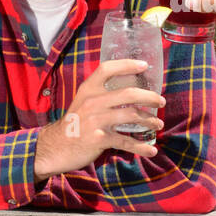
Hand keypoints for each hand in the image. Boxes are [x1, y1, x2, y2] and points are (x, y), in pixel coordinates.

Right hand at [33, 59, 165, 178]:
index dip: (127, 64)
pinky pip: (126, 142)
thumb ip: (100, 95)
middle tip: (160, 101)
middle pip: (129, 93)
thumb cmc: (74, 124)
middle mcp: (92, 101)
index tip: (144, 66)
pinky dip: (141, 147)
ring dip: (150, 120)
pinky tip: (151, 150)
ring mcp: (96, 120)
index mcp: (87, 89)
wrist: (55, 147)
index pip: (107, 68)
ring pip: (132, 115)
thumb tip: (128, 91)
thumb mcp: (82, 102)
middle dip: (150, 97)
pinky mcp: (99, 138)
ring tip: (158, 123)